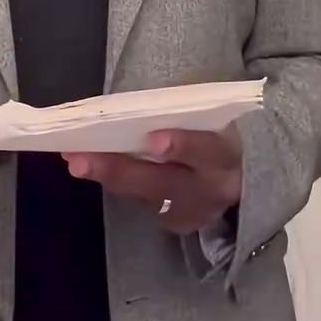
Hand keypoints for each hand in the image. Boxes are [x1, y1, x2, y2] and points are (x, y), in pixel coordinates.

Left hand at [62, 124, 242, 235]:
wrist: (246, 176)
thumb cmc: (224, 131)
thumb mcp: (218, 119)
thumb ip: (192, 112)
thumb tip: (146, 98)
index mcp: (227, 156)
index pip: (209, 151)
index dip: (185, 146)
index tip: (155, 140)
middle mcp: (211, 189)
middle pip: (164, 182)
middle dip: (121, 169)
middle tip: (82, 159)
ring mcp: (194, 210)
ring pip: (147, 196)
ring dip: (108, 176)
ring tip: (74, 160)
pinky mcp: (177, 222)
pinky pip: (142, 203)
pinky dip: (115, 183)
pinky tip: (87, 167)